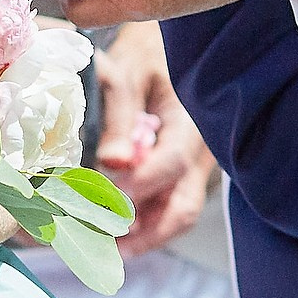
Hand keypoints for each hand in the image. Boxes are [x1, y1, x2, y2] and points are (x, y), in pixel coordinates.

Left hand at [95, 19, 215, 257]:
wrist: (163, 49)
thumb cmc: (144, 56)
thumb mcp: (128, 74)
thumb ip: (120, 117)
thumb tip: (112, 163)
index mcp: (190, 123)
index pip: (172, 163)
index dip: (141, 185)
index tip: (106, 199)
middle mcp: (198, 154)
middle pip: (184, 208)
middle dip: (146, 234)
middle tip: (105, 246)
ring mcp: (192, 170)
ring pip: (175, 216)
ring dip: (139, 237)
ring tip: (99, 247)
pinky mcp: (179, 177)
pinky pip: (165, 209)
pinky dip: (139, 225)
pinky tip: (106, 233)